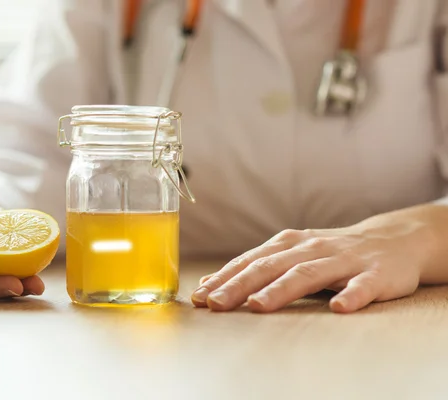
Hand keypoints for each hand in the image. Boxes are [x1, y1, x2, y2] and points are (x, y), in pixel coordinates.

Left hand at [191, 205, 447, 312]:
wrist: (392, 240)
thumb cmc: (331, 252)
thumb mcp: (291, 254)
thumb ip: (256, 268)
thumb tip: (210, 284)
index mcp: (288, 245)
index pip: (250, 261)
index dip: (224, 279)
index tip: (200, 297)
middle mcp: (311, 248)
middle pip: (271, 267)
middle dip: (240, 286)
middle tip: (215, 304)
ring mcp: (343, 260)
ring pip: (308, 274)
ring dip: (281, 290)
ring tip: (257, 306)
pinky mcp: (375, 274)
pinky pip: (362, 286)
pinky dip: (351, 295)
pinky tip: (339, 307)